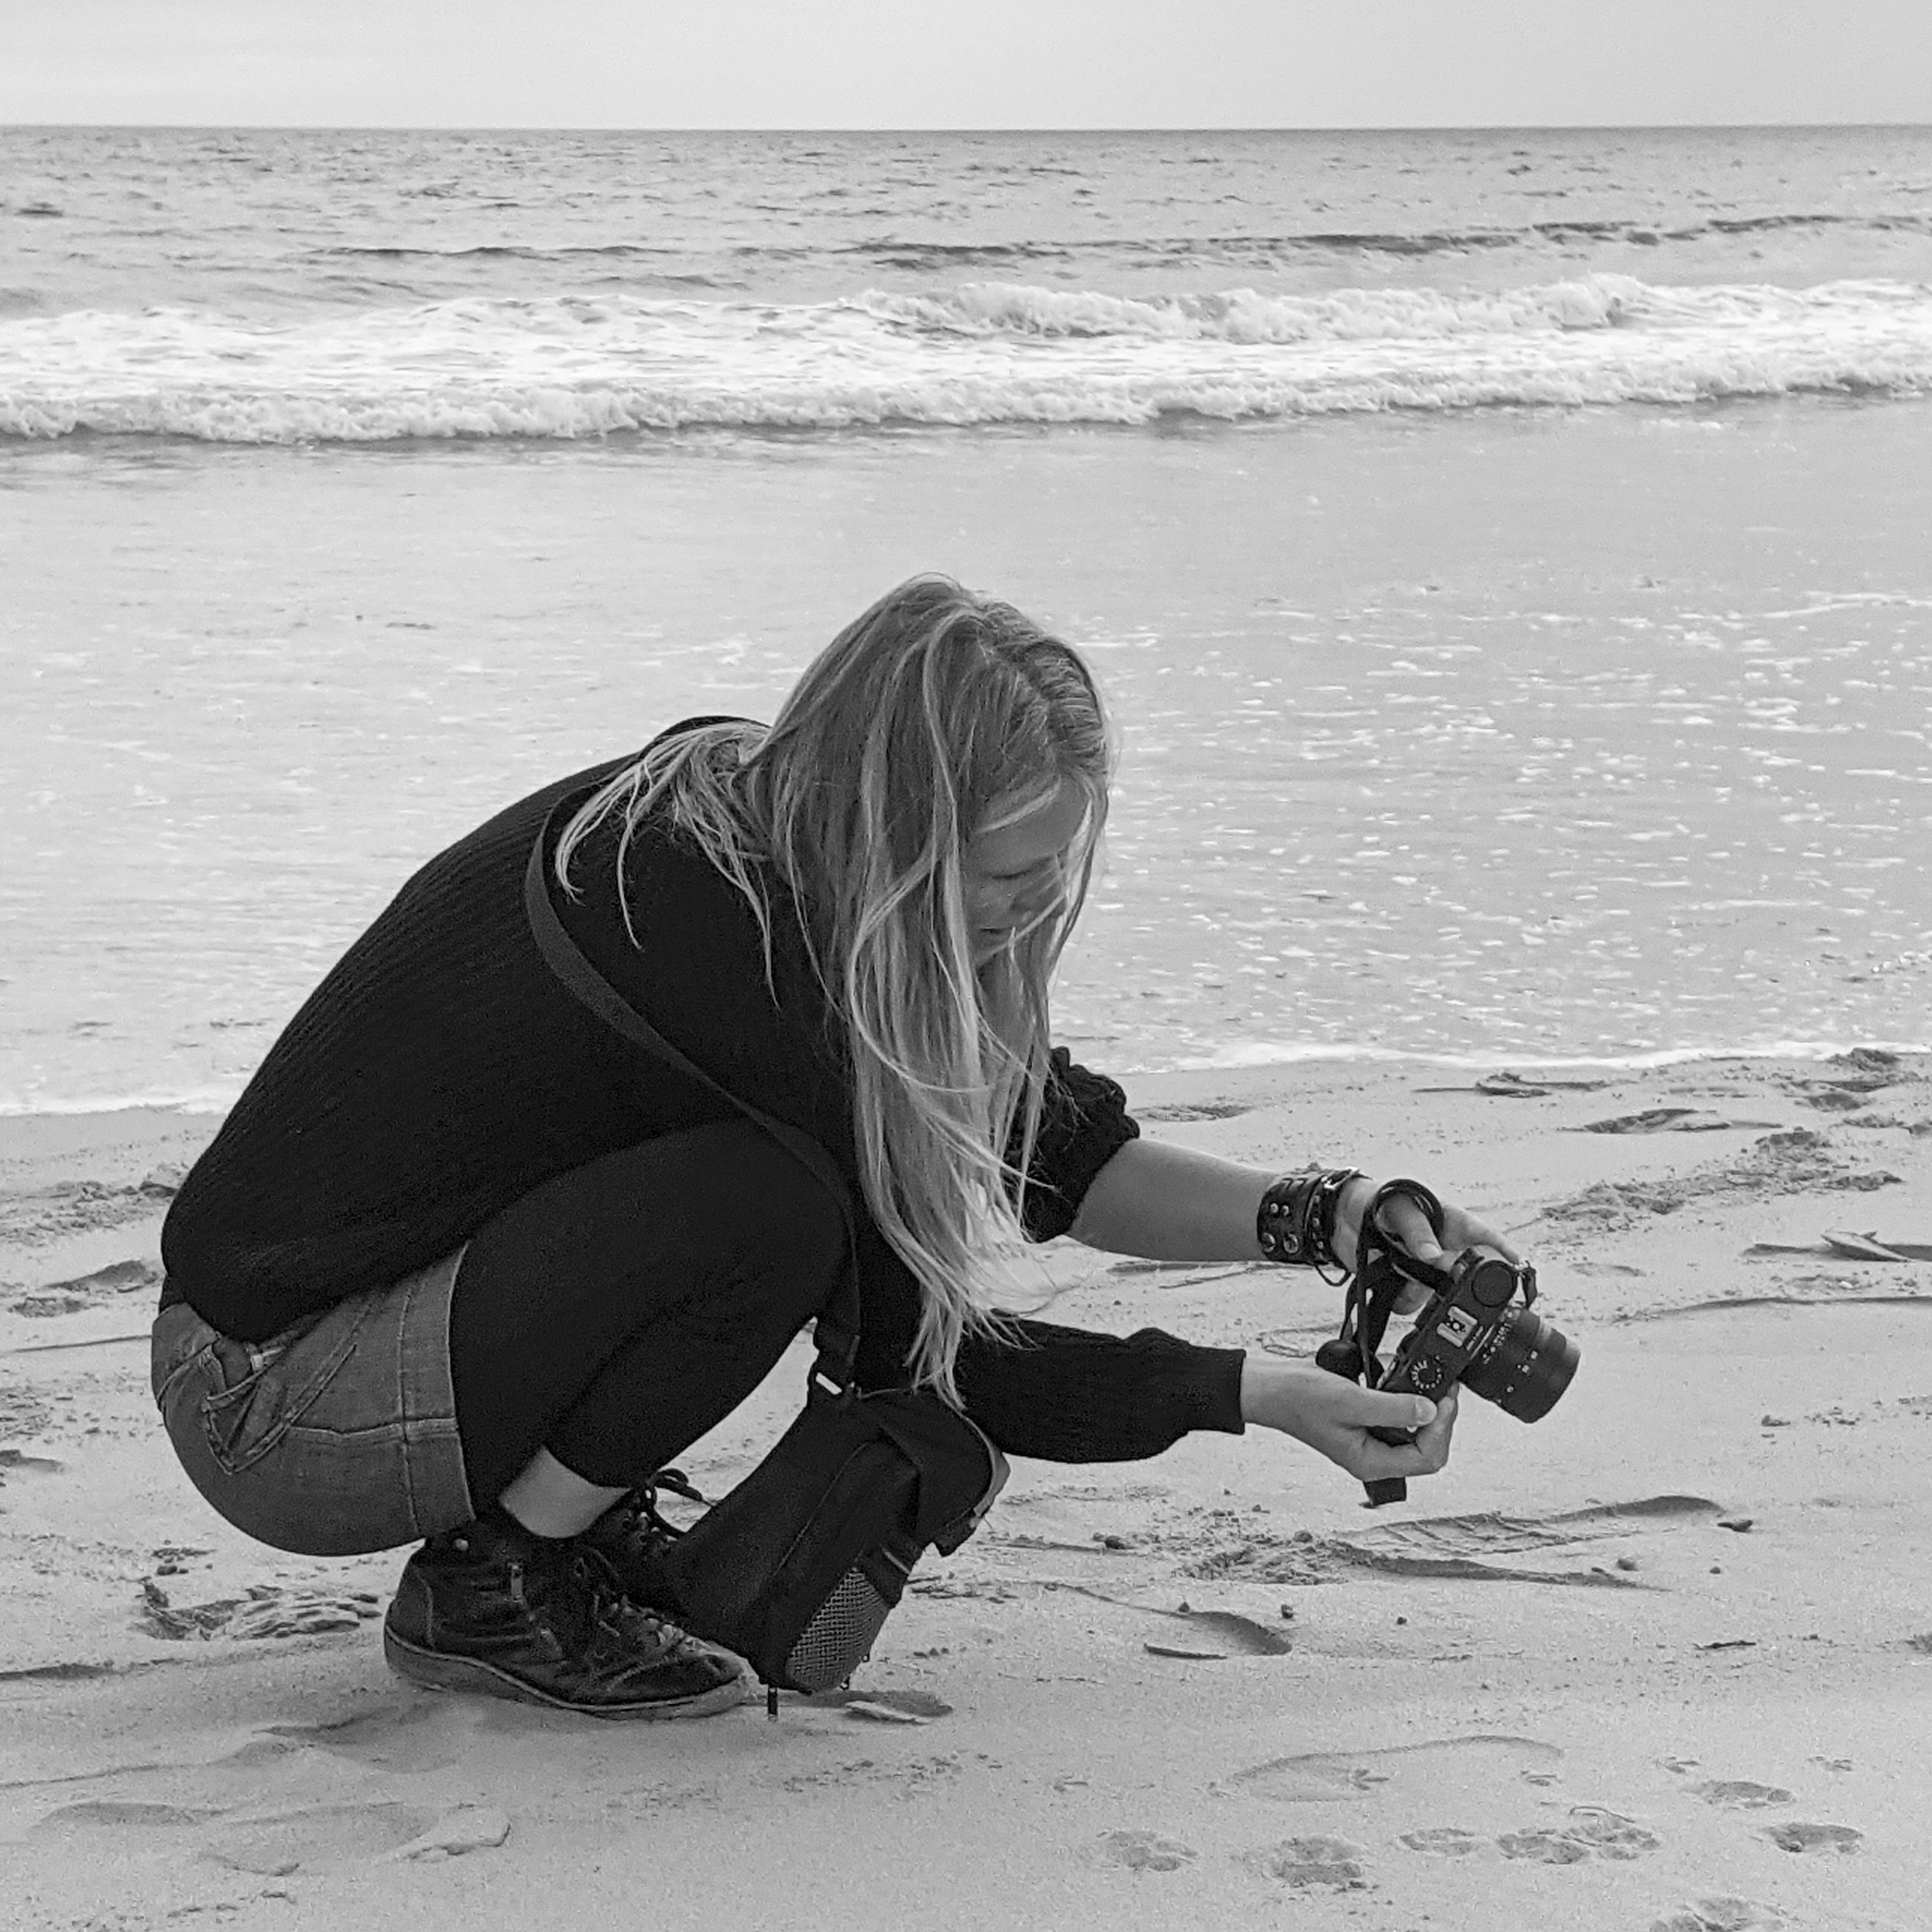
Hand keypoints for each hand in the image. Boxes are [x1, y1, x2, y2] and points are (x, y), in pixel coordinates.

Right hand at [1240, 1357, 1459, 1483]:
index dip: (1442, 1430)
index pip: (1426, 1459)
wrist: (1273, 1388)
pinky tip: (1403, 1380)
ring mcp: (1370, 1440)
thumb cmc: (1299, 1399)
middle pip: (1426, 1449)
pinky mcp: (1366, 1423)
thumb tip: (1430, 1410)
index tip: (1444, 1399)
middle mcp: (1373, 1455)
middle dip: (1439, 1419)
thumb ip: (1393, 1407)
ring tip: (1427, 1382)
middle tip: (1444, 1389)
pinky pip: (1399, 1417)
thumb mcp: (1350, 1400)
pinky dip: (1407, 1398)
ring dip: (1426, 1408)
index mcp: (1370, 1461)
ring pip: (1415, 1433)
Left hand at [1330, 1179, 1520, 1314]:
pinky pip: (1413, 1304)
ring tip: (1397, 1268)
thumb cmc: (1374, 1200)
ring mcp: (1426, 1269)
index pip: (1487, 1241)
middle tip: (1438, 1279)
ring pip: (1440, 1295)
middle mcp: (1444, 1249)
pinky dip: (1402, 1300)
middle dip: (1459, 1287)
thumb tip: (1435, 1257)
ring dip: (1421, 1292)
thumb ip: (1418, 1231)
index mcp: (1451, 1223)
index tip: (1520, 1274)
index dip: (1506, 1258)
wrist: (1338, 1218)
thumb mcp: (1399, 1208)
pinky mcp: (1406, 1285)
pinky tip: (1387, 1283)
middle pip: (1467, 1277)